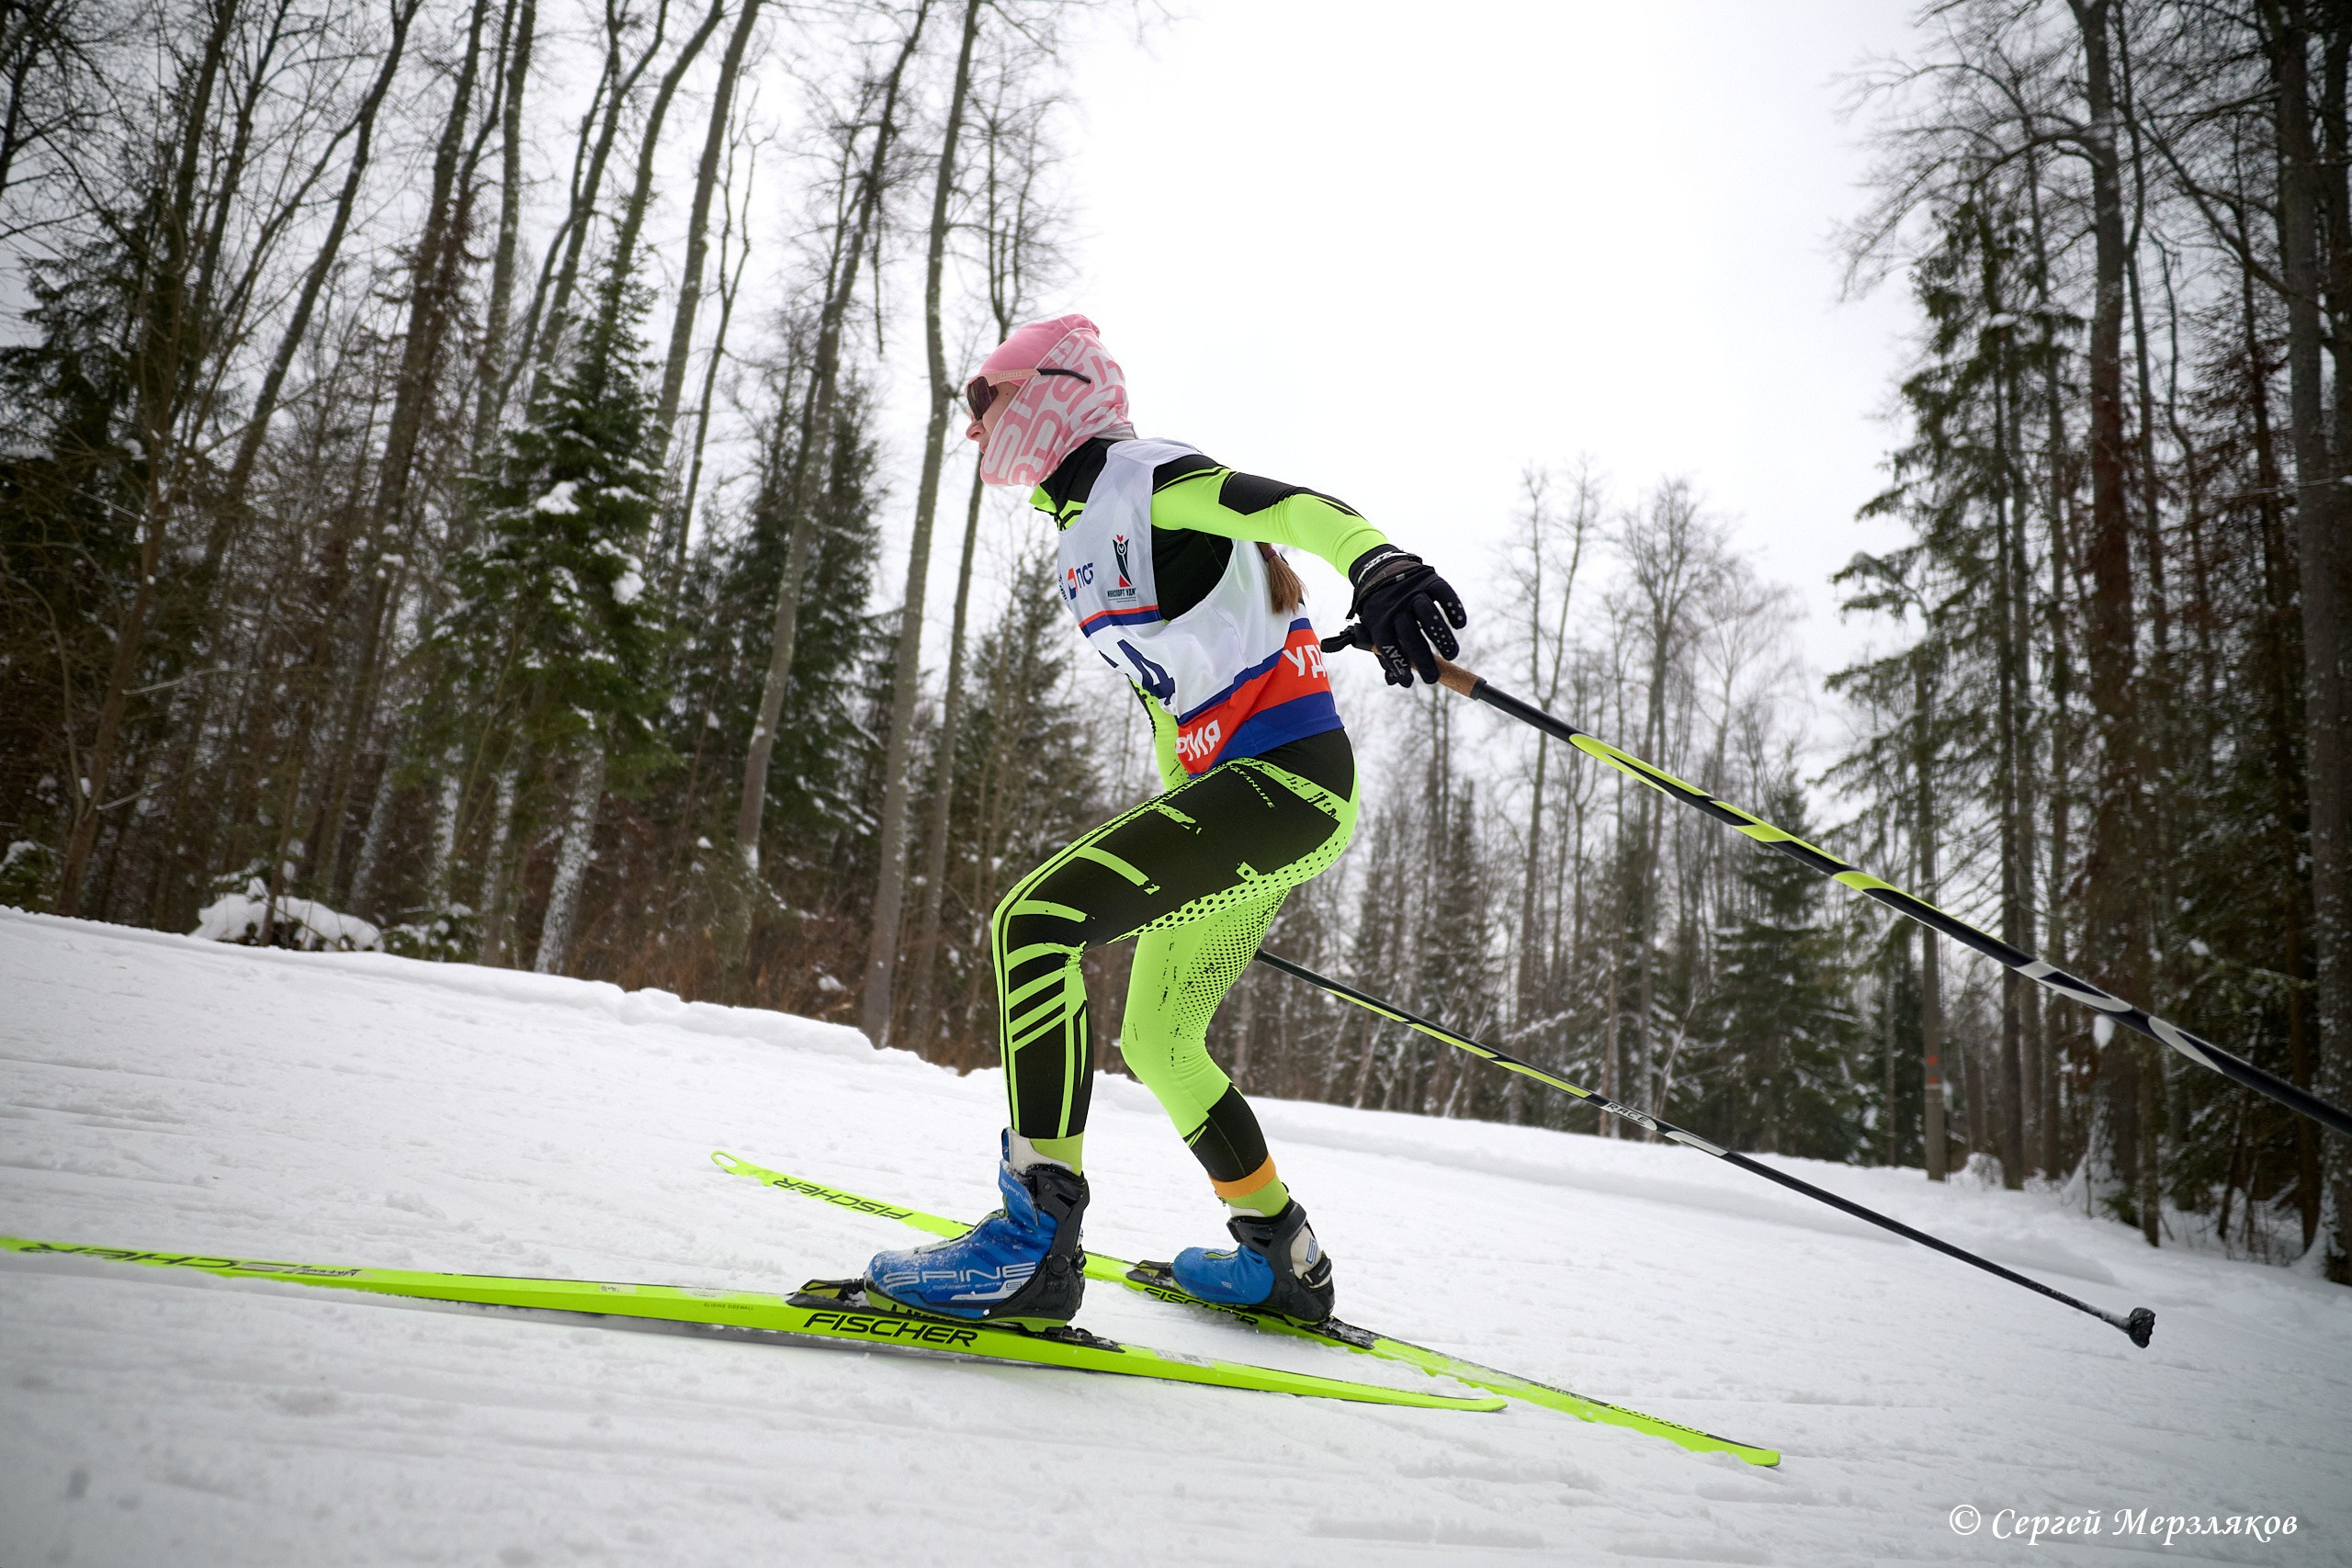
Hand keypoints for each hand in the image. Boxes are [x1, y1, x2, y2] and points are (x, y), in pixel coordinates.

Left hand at [1332, 547, 1466, 685]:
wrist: (1380, 569)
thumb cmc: (1382, 609)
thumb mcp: (1376, 628)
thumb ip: (1385, 654)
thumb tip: (1397, 681)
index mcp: (1379, 620)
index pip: (1387, 645)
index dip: (1397, 663)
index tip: (1409, 681)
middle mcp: (1395, 606)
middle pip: (1409, 634)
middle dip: (1422, 659)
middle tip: (1433, 677)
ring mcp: (1413, 592)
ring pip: (1427, 614)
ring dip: (1441, 636)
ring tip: (1451, 655)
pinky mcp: (1429, 580)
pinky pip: (1443, 593)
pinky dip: (1453, 608)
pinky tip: (1460, 624)